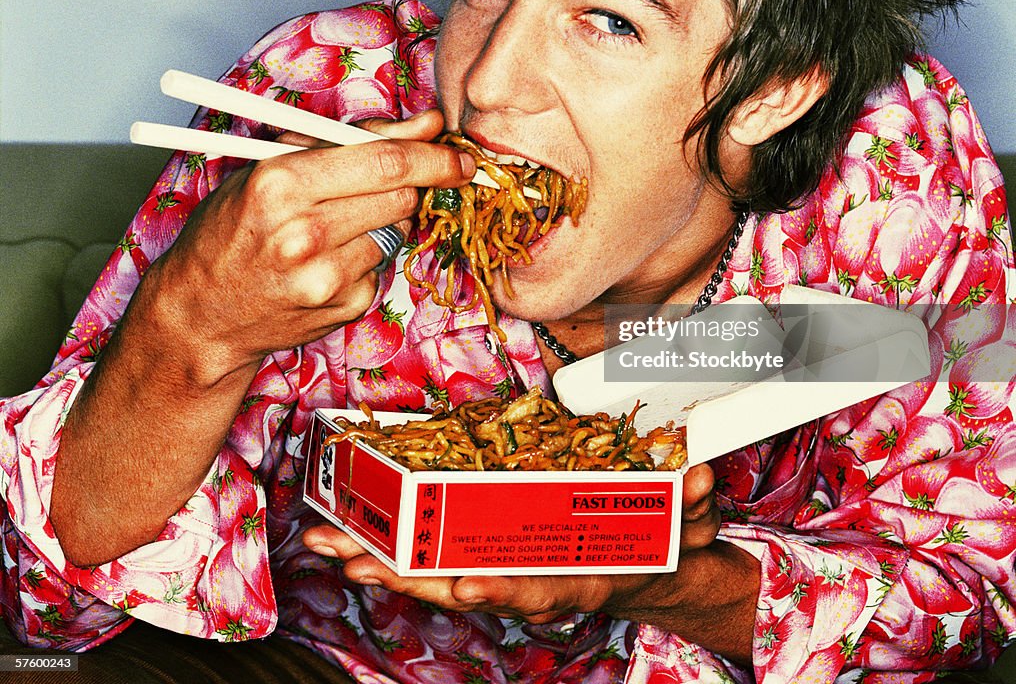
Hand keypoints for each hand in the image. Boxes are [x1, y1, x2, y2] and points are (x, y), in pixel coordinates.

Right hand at [131, 109, 473, 382]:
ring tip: (340, 222)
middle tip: (396, 181)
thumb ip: (351, 140)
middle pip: (402, 195)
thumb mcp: (272, 166)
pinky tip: (331, 258)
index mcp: (281, 183)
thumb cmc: (233, 228)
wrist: (201, 314)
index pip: (385, 162)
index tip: (460, 154)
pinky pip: (384, 263)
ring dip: (386, 217)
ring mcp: (328, 276)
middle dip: (410, 183)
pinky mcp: (345, 306)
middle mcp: (306, 232)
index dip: (434, 155)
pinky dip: (370, 253)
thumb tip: (429, 125)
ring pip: (399, 227)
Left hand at [301, 463, 721, 622]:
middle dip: (405, 576)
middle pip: (462, 583)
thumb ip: (691, 505)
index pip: (537, 588)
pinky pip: (438, 552)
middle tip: (350, 560)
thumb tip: (701, 477)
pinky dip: (397, 545)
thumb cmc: (655, 547)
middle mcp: (531, 577)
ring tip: (331, 542)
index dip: (505, 588)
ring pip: (436, 570)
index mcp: (575, 579)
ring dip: (382, 557)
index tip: (469, 584)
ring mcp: (505, 564)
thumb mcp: (683, 528)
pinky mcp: (489, 547)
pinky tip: (358, 532)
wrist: (642, 568)